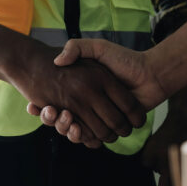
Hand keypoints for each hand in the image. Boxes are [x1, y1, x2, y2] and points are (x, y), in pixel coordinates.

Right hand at [27, 39, 165, 143]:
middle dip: (53, 119)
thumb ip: (77, 48)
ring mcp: (96, 117)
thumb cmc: (124, 59)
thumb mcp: (97, 47)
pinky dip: (83, 138)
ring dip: (66, 129)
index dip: (43, 107)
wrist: (150, 74)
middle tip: (50, 112)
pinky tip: (78, 128)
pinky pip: (90, 138)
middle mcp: (85, 105)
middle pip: (61, 120)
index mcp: (80, 90)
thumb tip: (57, 61)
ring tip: (67, 119)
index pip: (54, 102)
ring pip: (73, 131)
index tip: (36, 105)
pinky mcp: (108, 127)